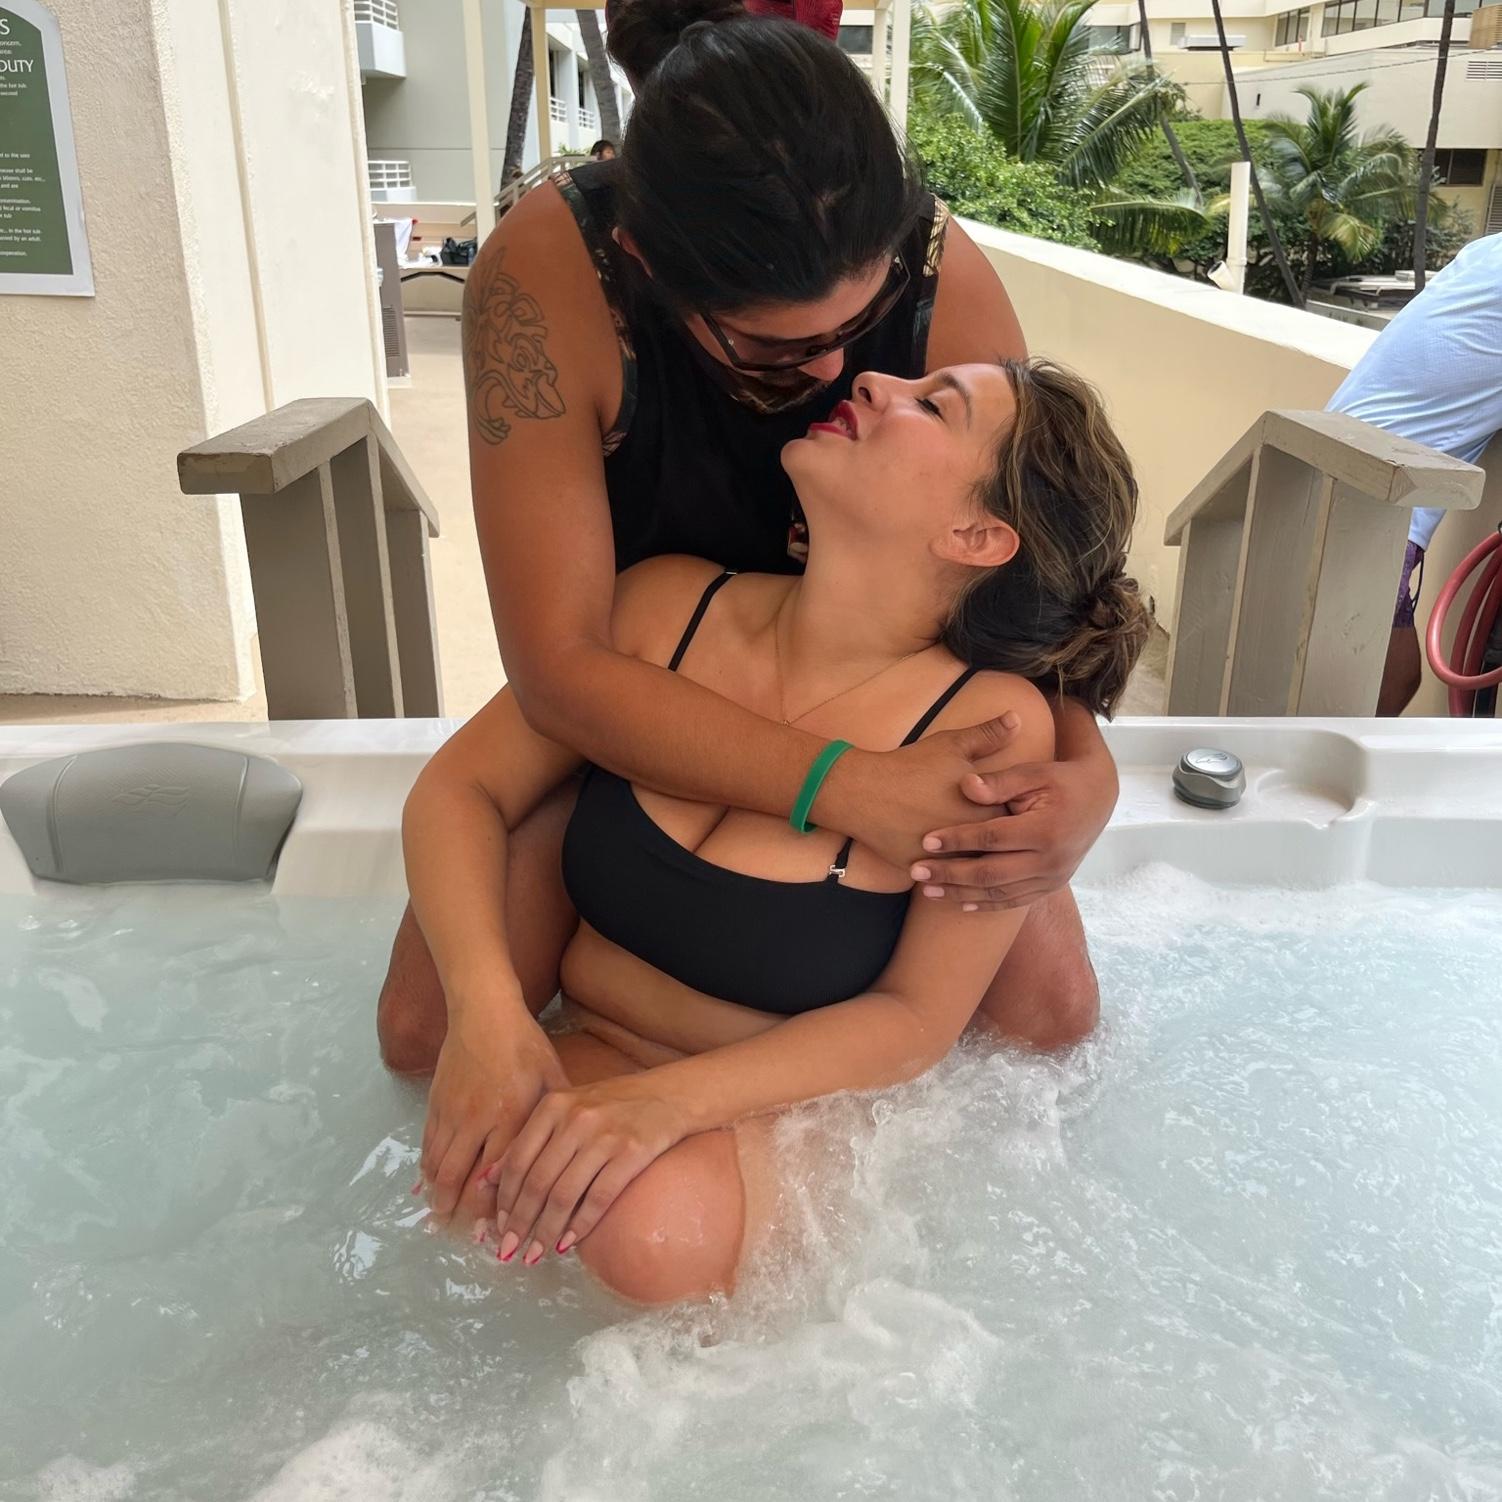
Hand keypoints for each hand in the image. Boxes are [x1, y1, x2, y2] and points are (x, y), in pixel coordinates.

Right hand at [419, 995, 568, 1231]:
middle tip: (469, 1239)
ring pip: (440, 1166)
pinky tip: (429, 1185)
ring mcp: (451, 1113)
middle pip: (463, 1179)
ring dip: (441, 1197)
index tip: (503, 1233)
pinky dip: (427, 1171)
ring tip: (443, 1219)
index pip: (502, 1176)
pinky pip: (428, 1146)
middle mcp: (477, 1121)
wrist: (482, 1012)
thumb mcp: (551, 1079)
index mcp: (511, 1116)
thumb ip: (552, 1119)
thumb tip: (566, 1154)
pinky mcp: (435, 1104)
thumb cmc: (525, 1045)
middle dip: (464, 1214)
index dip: (500, 1209)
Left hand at [482, 1075, 691, 1265]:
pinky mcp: (632, 1152)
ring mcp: (605, 1136)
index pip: (518, 1160)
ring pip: (564, 1195)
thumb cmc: (614, 1104)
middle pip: (537, 1182)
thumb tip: (486, 1180)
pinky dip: (580, 1226)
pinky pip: (599, 1198)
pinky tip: (568, 1243)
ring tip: (534, 1255)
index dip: (504, 1199)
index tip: (497, 1227)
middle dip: (519, 1223)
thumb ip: (530, 1139)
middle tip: (508, 1250)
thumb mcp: (568, 1109)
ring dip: (545, 1232)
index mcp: (554, 1105)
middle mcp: (576, 1119)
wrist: (670, 1094)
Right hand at [823, 714, 1021, 869]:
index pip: (1018, 821)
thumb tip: (1017, 718)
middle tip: (1009, 842)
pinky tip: (958, 877)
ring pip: (974, 870)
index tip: (1019, 815)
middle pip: (1000, 850)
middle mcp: (970, 840)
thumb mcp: (952, 745)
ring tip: (983, 860)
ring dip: (980, 867)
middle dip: (1004, 847)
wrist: (862, 792)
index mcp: (984, 809)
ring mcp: (947, 860)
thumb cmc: (910, 766)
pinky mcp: (924, 872)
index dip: (1019, 818)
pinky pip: (945, 881)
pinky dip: (952, 879)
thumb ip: (989, 734)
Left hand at [908, 755, 1116, 910]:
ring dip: (961, 894)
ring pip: (999, 894)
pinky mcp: (1051, 886)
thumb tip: (964, 784)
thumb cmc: (1060, 780)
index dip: (957, 840)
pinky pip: (1014, 902)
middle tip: (917, 872)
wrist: (1098, 798)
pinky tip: (960, 905)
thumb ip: (999, 781)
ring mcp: (1053, 878)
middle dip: (950, 874)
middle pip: (991, 873)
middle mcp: (1051, 861)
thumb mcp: (1034, 773)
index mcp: (1045, 830)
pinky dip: (986, 905)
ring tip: (928, 890)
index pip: (992, 838)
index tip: (926, 840)